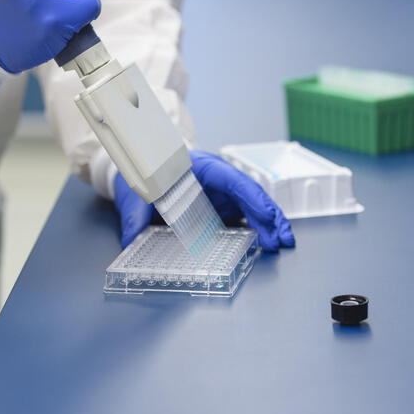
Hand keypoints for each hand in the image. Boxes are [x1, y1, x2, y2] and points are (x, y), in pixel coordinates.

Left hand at [113, 150, 294, 251]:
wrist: (142, 171)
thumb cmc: (145, 173)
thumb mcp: (138, 191)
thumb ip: (136, 214)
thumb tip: (131, 238)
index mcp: (203, 168)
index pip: (233, 180)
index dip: (252, 198)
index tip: (267, 215)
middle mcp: (218, 181)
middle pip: (250, 195)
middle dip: (269, 216)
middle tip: (281, 240)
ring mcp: (221, 195)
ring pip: (251, 207)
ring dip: (268, 225)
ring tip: (280, 244)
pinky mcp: (220, 209)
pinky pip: (241, 218)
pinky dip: (255, 231)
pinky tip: (264, 245)